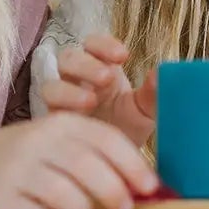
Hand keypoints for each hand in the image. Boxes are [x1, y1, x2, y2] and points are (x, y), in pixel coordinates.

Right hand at [0, 112, 157, 208]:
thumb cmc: (32, 158)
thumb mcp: (62, 142)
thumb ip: (100, 157)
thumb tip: (147, 188)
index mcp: (60, 122)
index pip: (105, 138)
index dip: (132, 164)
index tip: (151, 187)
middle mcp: (37, 141)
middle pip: (86, 166)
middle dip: (113, 191)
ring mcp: (16, 170)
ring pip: (65, 197)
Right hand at [38, 34, 157, 149]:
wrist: (116, 164)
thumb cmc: (129, 128)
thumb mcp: (145, 111)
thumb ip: (153, 93)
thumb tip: (162, 74)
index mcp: (101, 69)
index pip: (93, 44)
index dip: (103, 44)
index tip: (123, 55)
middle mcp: (78, 80)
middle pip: (68, 58)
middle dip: (85, 64)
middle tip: (106, 77)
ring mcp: (62, 102)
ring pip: (51, 83)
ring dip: (68, 89)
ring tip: (91, 100)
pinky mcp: (53, 123)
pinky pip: (47, 111)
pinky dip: (60, 110)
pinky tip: (79, 119)